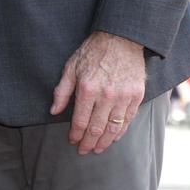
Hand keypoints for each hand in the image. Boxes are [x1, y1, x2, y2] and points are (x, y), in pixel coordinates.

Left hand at [49, 31, 145, 154]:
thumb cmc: (93, 52)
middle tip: (83, 151)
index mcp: (87, 89)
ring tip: (97, 149)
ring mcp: (123, 97)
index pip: (80, 121)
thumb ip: (62, 91)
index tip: (72, 141)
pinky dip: (120, 133)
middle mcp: (106, 96)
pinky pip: (127, 121)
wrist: (121, 39)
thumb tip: (53, 111)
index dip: (75, 135)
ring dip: (104, 143)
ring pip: (113, 129)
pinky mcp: (136, 96)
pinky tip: (113, 138)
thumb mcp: (71, 67)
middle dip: (88, 143)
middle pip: (96, 129)